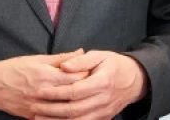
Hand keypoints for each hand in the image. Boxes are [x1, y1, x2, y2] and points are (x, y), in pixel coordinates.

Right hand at [0, 49, 87, 118]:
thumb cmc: (14, 68)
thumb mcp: (37, 58)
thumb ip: (61, 58)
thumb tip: (81, 52)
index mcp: (45, 74)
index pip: (75, 77)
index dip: (87, 75)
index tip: (94, 72)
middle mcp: (43, 92)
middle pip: (72, 93)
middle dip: (85, 89)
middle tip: (93, 86)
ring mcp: (38, 107)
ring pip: (64, 109)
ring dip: (76, 104)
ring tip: (84, 98)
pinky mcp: (32, 117)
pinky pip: (52, 119)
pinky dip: (63, 115)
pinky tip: (71, 111)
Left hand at [32, 50, 148, 119]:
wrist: (134, 80)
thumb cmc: (114, 64)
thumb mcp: (100, 55)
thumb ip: (81, 60)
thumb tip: (64, 66)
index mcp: (102, 82)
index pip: (75, 91)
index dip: (56, 92)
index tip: (40, 91)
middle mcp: (103, 100)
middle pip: (74, 109)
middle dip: (51, 109)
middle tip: (34, 106)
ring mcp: (104, 112)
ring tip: (39, 117)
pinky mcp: (103, 118)